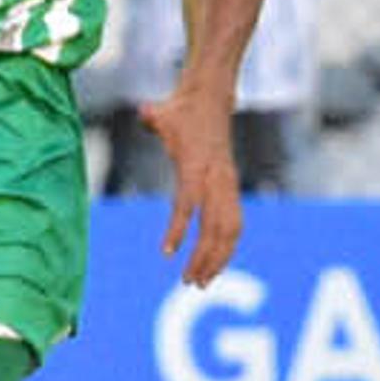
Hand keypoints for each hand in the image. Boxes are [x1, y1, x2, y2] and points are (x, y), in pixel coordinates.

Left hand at [135, 82, 246, 288]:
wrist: (212, 98)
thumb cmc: (181, 109)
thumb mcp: (161, 113)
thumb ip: (152, 117)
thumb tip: (146, 113)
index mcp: (197, 165)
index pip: (189, 202)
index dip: (178, 228)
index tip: (166, 253)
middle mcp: (217, 178)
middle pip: (216, 227)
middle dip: (204, 258)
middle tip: (187, 282)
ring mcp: (227, 184)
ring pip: (230, 230)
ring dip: (218, 258)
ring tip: (201, 281)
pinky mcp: (230, 187)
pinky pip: (233, 222)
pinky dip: (226, 246)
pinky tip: (214, 264)